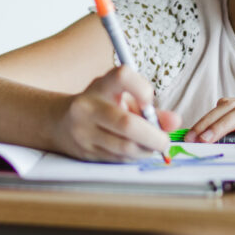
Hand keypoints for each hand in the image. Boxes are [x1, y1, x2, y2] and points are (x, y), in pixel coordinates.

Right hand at [53, 65, 178, 161]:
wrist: (59, 122)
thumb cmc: (101, 106)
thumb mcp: (123, 99)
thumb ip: (151, 110)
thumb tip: (175, 122)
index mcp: (101, 86)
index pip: (122, 76)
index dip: (142, 89)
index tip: (149, 101)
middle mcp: (88, 107)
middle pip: (127, 124)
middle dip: (153, 136)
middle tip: (164, 141)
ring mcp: (84, 131)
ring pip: (124, 147)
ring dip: (144, 150)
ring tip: (150, 146)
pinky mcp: (85, 151)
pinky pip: (117, 158)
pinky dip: (132, 157)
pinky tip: (133, 151)